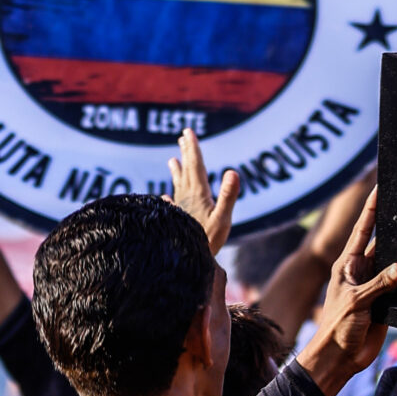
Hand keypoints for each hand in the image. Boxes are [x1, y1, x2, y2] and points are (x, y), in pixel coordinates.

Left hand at [166, 128, 239, 255]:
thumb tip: (232, 171)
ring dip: (177, 171)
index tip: (188, 132)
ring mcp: (180, 209)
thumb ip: (229, 195)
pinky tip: (164, 197)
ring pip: (178, 185)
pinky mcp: (177, 220)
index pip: (196, 165)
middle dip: (186, 152)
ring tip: (172, 159)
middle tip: (183, 135)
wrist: (185, 264)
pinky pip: (171, 204)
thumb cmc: (207, 242)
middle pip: (186, 170)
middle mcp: (187, 198)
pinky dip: (168, 198)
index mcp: (199, 194)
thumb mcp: (223, 219)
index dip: (192, 148)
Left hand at [296, 187, 396, 395]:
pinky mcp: (386, 302)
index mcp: (348, 265)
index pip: (363, 230)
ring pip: (394, 264)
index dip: (371, 209)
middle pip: (382, 243)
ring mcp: (375, 287)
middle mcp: (362, 272)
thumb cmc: (336, 328)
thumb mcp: (355, 302)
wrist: (338, 360)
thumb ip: (378, 284)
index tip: (379, 187)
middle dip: (394, 228)